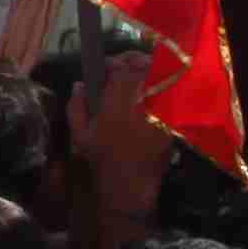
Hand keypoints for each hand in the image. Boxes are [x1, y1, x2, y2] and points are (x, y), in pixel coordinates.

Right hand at [73, 51, 175, 224]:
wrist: (129, 186)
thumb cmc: (100, 160)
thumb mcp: (79, 135)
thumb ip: (76, 106)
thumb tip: (79, 84)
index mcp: (116, 103)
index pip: (121, 68)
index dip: (116, 62)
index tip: (108, 66)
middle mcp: (141, 104)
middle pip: (145, 68)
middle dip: (136, 62)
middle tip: (126, 66)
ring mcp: (160, 113)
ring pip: (160, 81)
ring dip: (150, 75)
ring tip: (140, 80)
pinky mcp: (171, 123)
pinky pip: (168, 100)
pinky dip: (160, 94)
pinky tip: (150, 99)